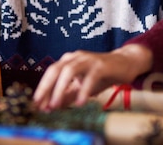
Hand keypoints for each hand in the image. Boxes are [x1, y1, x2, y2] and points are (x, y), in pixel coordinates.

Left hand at [32, 44, 151, 110]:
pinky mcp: (101, 64)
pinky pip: (90, 77)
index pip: (51, 73)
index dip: (42, 88)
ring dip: (60, 89)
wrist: (126, 63)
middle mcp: (75, 57)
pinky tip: (80, 103)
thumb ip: (68, 94)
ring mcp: (88, 59)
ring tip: (56, 105)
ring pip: (69, 71)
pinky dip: (83, 90)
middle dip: (46, 87)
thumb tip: (51, 105)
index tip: (36, 104)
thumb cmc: (102, 75)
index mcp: (68, 61)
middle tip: (41, 104)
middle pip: (55, 69)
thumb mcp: (82, 86)